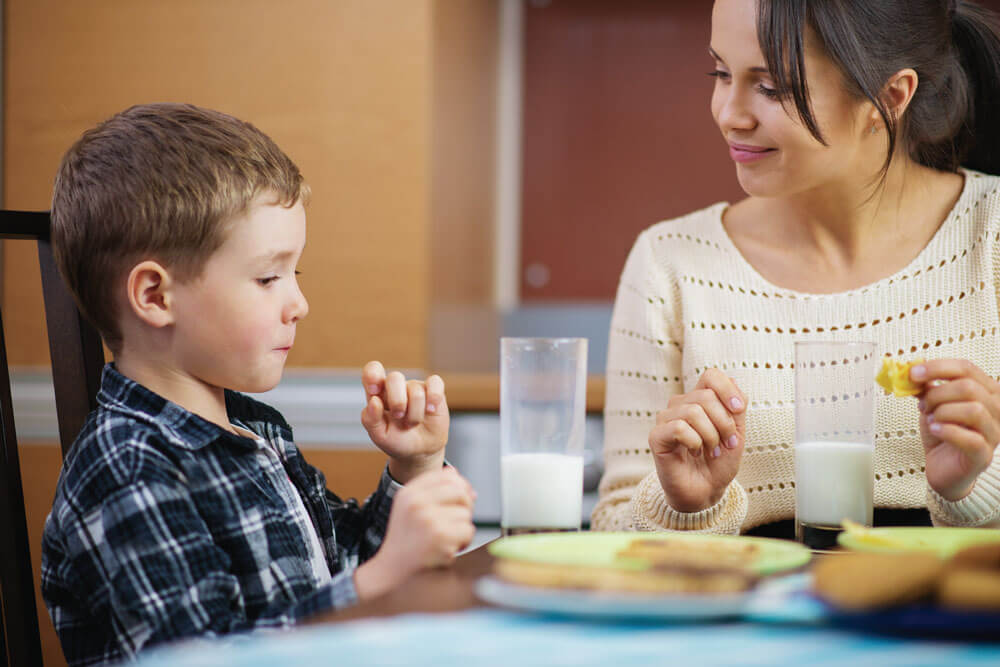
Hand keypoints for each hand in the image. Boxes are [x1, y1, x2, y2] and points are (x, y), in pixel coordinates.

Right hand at [353, 467, 474, 599]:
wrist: (393, 572)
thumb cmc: (405, 542)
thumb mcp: (410, 509)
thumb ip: (434, 492)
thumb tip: (464, 483)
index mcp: (409, 493)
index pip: (447, 475)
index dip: (460, 486)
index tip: (459, 500)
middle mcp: (417, 502)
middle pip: (460, 491)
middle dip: (465, 507)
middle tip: (455, 522)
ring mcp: (428, 519)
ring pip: (466, 513)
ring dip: (462, 529)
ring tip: (445, 539)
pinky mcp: (440, 537)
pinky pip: (467, 531)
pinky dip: (463, 542)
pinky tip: (447, 549)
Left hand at [360, 361, 448, 483]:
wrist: (420, 451)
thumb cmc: (397, 440)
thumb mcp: (379, 436)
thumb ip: (371, 419)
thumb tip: (374, 401)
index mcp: (378, 393)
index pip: (372, 371)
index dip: (372, 375)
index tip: (374, 391)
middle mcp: (396, 387)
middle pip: (395, 377)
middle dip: (397, 401)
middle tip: (399, 417)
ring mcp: (415, 387)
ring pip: (415, 390)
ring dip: (415, 414)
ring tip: (413, 423)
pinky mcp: (434, 390)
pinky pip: (435, 383)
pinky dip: (434, 398)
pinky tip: (431, 410)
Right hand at [648, 369, 746, 512]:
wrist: (706, 491)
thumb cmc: (719, 462)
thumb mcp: (736, 434)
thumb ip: (736, 409)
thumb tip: (733, 381)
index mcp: (699, 400)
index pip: (710, 375)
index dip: (727, 389)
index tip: (739, 410)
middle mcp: (680, 405)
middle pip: (706, 396)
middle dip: (723, 423)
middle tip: (726, 444)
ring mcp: (666, 419)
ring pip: (693, 412)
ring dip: (710, 436)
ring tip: (711, 451)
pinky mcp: (656, 436)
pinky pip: (679, 428)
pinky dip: (694, 443)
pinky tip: (694, 453)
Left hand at [911, 359, 999, 500]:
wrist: (942, 467)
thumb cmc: (942, 433)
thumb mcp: (932, 404)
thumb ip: (926, 387)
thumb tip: (911, 371)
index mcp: (986, 392)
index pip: (967, 368)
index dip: (937, 367)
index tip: (912, 373)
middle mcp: (997, 410)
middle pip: (969, 387)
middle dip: (937, 394)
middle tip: (923, 405)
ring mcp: (994, 434)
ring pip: (974, 410)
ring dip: (943, 412)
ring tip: (932, 420)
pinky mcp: (984, 456)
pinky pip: (972, 439)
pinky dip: (948, 431)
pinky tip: (935, 430)